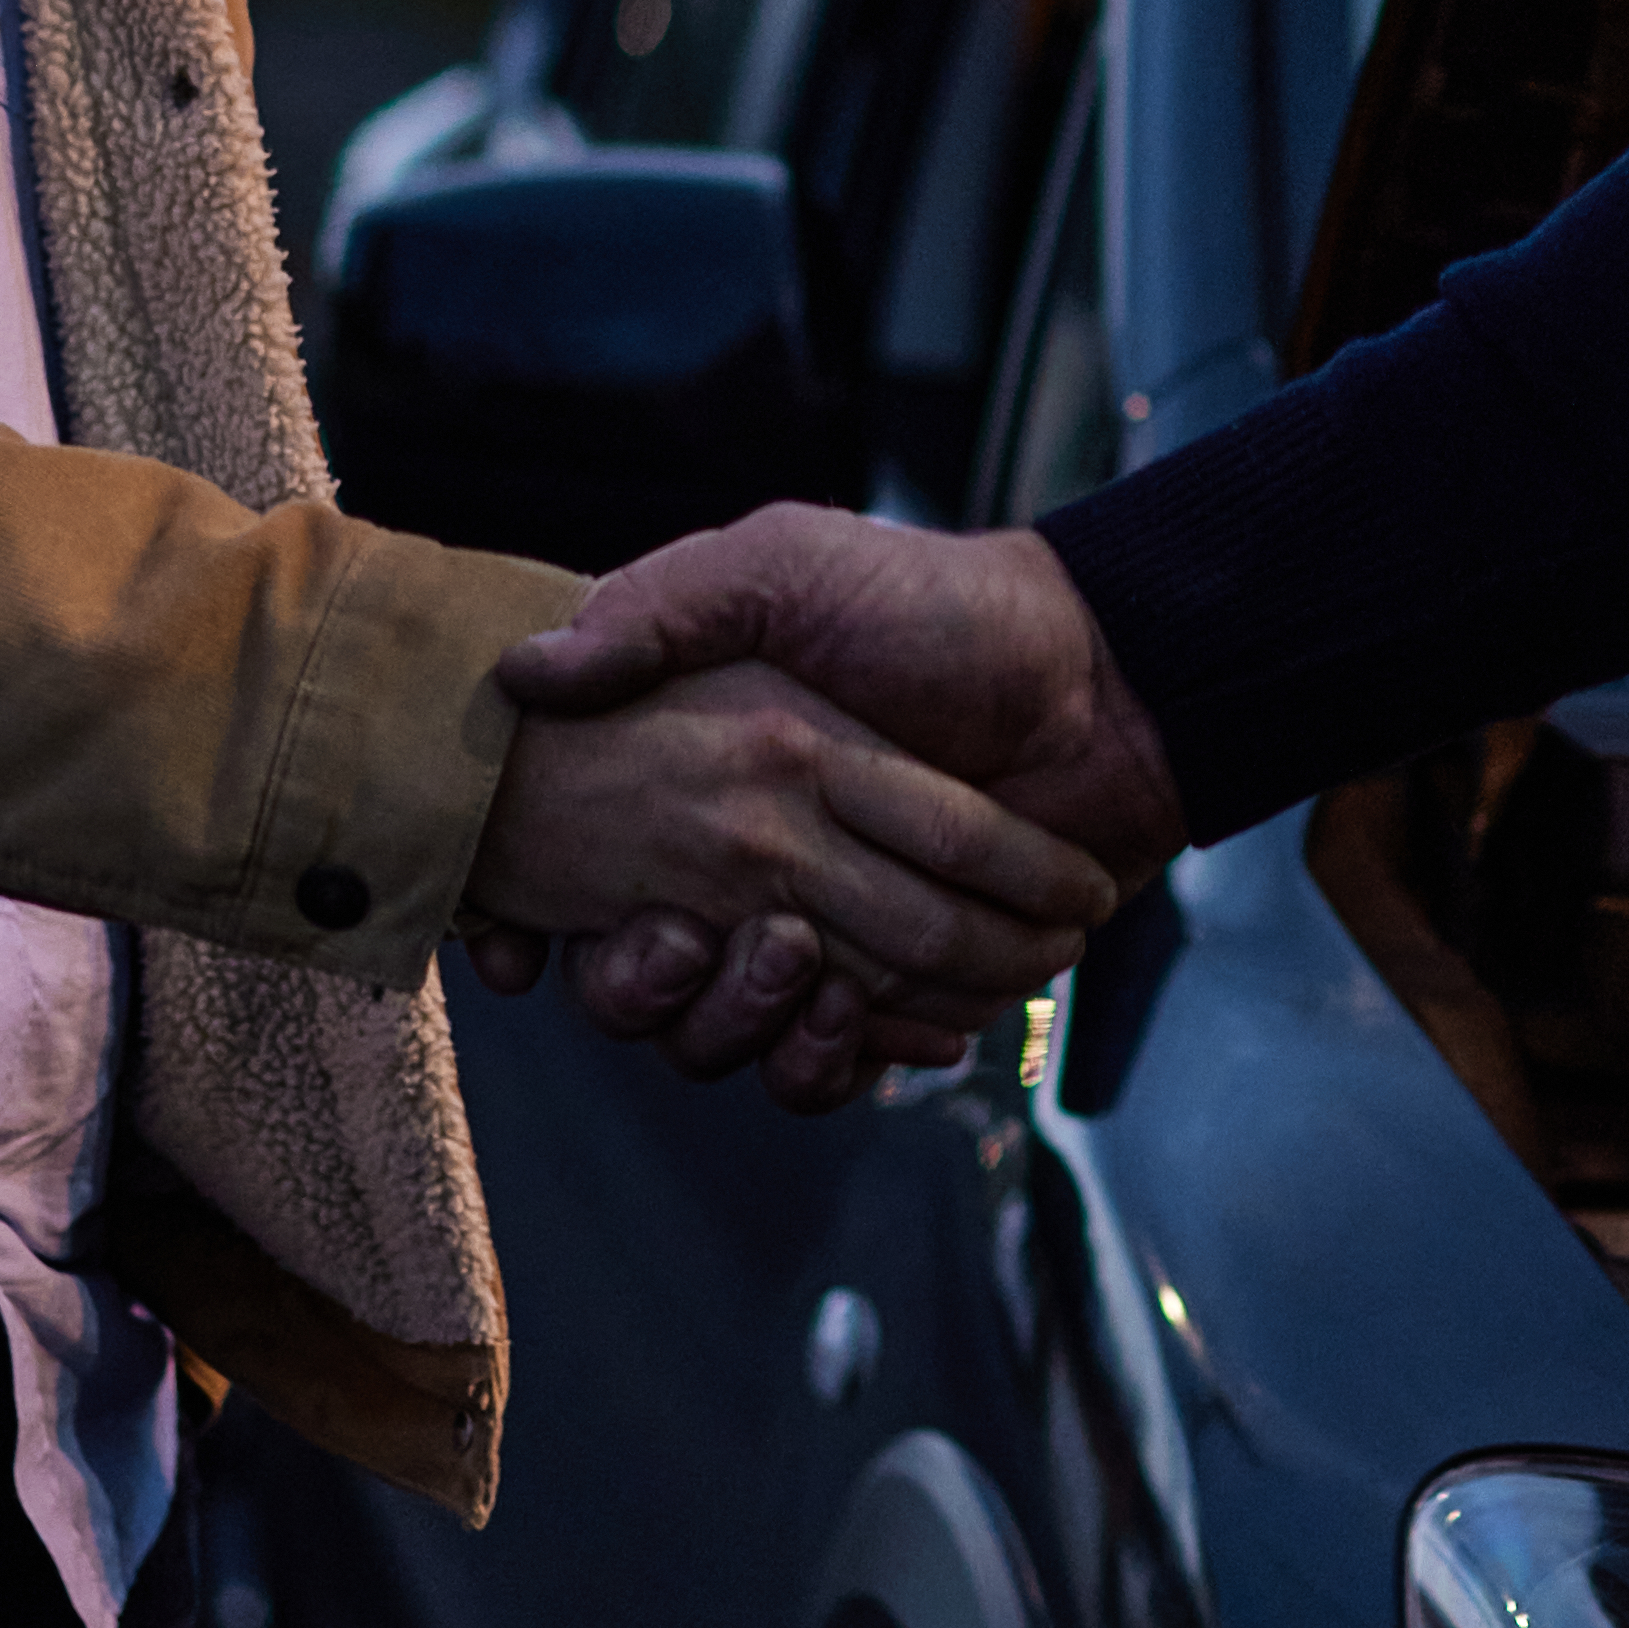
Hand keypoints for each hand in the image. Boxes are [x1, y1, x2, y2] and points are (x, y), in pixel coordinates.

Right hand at [499, 513, 1189, 1106]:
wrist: (1099, 678)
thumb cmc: (937, 604)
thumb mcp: (782, 562)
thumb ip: (662, 606)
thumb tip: (529, 672)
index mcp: (707, 782)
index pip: (590, 889)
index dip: (573, 931)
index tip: (623, 931)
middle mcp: (750, 867)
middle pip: (660, 990)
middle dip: (695, 990)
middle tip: (755, 940)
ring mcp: (827, 931)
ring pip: (738, 1041)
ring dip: (772, 1031)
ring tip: (824, 977)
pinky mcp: (900, 986)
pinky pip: (833, 1064)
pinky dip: (856, 1060)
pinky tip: (907, 1022)